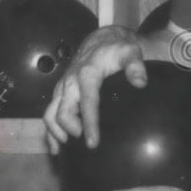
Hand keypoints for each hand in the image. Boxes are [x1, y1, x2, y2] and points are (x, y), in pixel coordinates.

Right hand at [43, 25, 146, 153]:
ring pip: (50, 114)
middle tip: (84, 146)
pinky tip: (56, 147)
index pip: (87, 102)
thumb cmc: (117, 49)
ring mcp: (63, 88)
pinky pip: (49, 113)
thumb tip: (140, 83)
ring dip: (56, 133)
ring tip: (67, 150)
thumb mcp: (130, 52)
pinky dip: (50, 131)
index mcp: (87, 74)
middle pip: (62, 111)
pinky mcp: (60, 92)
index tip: (92, 143)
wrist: (100, 41)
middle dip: (70, 131)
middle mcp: (70, 82)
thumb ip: (135, 66)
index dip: (89, 124)